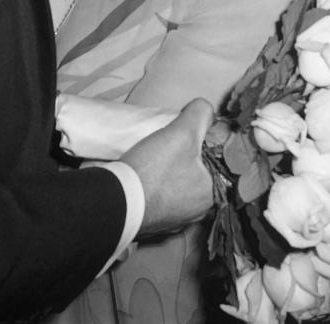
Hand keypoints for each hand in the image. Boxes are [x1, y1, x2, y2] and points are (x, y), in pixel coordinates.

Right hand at [120, 98, 214, 237]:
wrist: (114, 201)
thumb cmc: (155, 170)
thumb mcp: (183, 132)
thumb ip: (201, 114)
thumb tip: (206, 109)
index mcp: (210, 195)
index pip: (216, 161)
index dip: (204, 141)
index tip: (188, 132)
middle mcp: (195, 212)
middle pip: (195, 171)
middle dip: (184, 155)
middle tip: (170, 141)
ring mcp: (172, 219)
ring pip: (176, 183)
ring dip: (167, 169)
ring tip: (154, 153)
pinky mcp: (151, 220)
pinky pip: (158, 195)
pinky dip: (153, 183)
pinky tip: (145, 171)